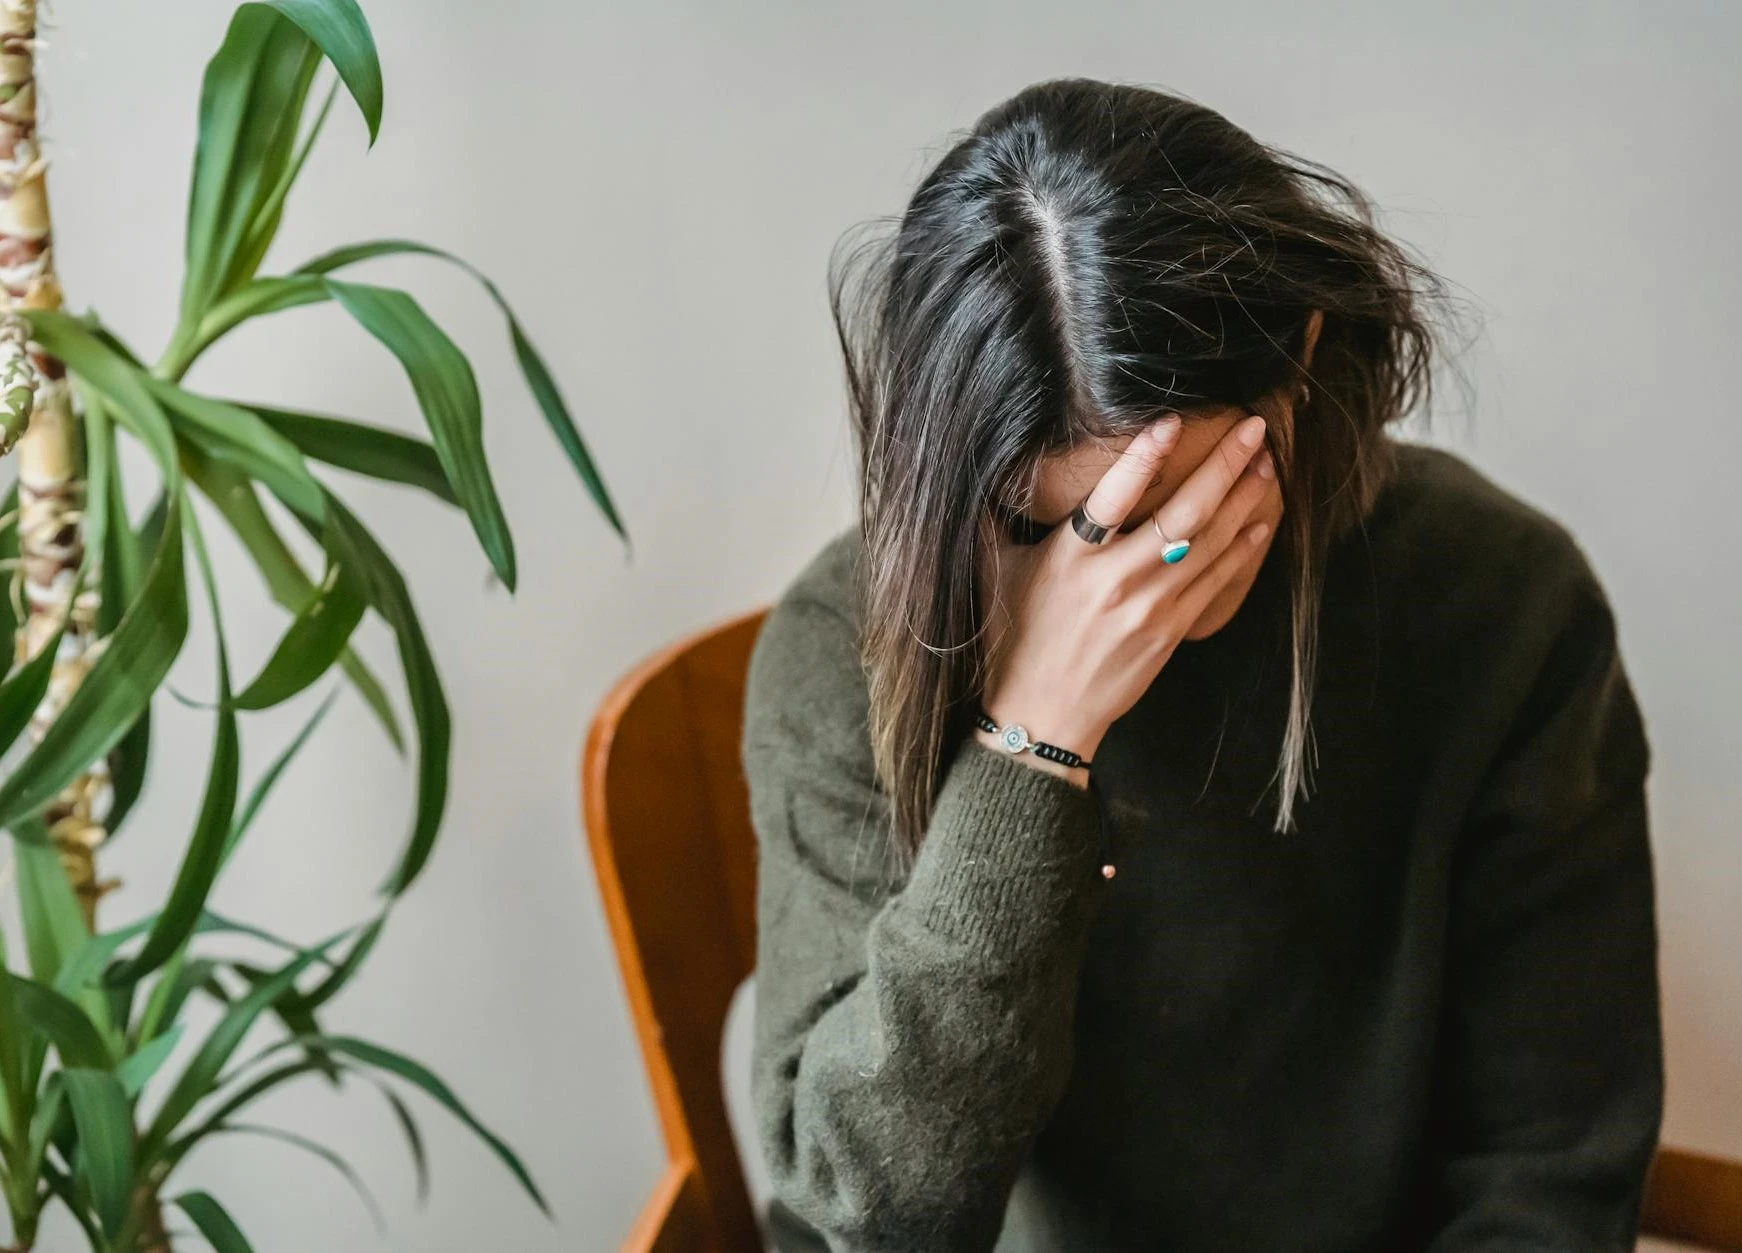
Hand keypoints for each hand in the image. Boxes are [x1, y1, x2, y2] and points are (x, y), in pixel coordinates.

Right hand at [976, 412, 1275, 784]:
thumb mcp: (993, 572)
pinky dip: (1241, 549)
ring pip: (1209, 542)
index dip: (1143, 457)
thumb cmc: (1012, 641)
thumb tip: (983, 468)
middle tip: (1254, 429)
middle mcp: (1115, 580)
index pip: (1112, 496)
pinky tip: (1260, 521)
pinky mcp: (1170, 632)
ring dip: (1243, 499)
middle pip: (1183, 514)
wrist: (1041, 715)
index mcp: (1070, 559)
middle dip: (1224, 466)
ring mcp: (1149, 608)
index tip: (1171, 421)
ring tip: (1265, 463)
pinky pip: (1215, 581)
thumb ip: (992, 519)